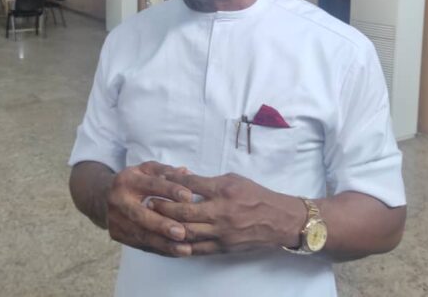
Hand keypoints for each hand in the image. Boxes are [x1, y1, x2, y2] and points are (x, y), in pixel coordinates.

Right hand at [106, 161, 194, 256]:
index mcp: (127, 180)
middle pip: (141, 215)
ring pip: (141, 235)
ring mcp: (115, 220)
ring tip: (185, 249)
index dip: (170, 190)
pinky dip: (161, 249)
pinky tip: (177, 252)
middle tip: (181, 232)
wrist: (106, 196)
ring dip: (164, 243)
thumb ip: (168, 171)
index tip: (188, 196)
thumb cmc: (136, 181)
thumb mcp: (148, 170)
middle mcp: (117, 200)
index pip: (151, 185)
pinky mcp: (117, 235)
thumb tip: (188, 174)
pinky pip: (142, 245)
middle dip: (161, 225)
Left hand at [150, 172, 304, 254]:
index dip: (172, 182)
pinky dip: (181, 245)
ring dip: (168, 226)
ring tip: (153, 221)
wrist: (278, 220)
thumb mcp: (234, 180)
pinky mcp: (222, 247)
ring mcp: (221, 231)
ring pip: (187, 231)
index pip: (191, 185)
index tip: (158, 180)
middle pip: (184, 210)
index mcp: (224, 190)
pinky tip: (168, 240)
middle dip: (164, 206)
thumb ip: (209, 182)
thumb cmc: (255, 195)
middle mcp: (221, 211)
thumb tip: (185, 180)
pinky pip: (197, 248)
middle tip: (149, 202)